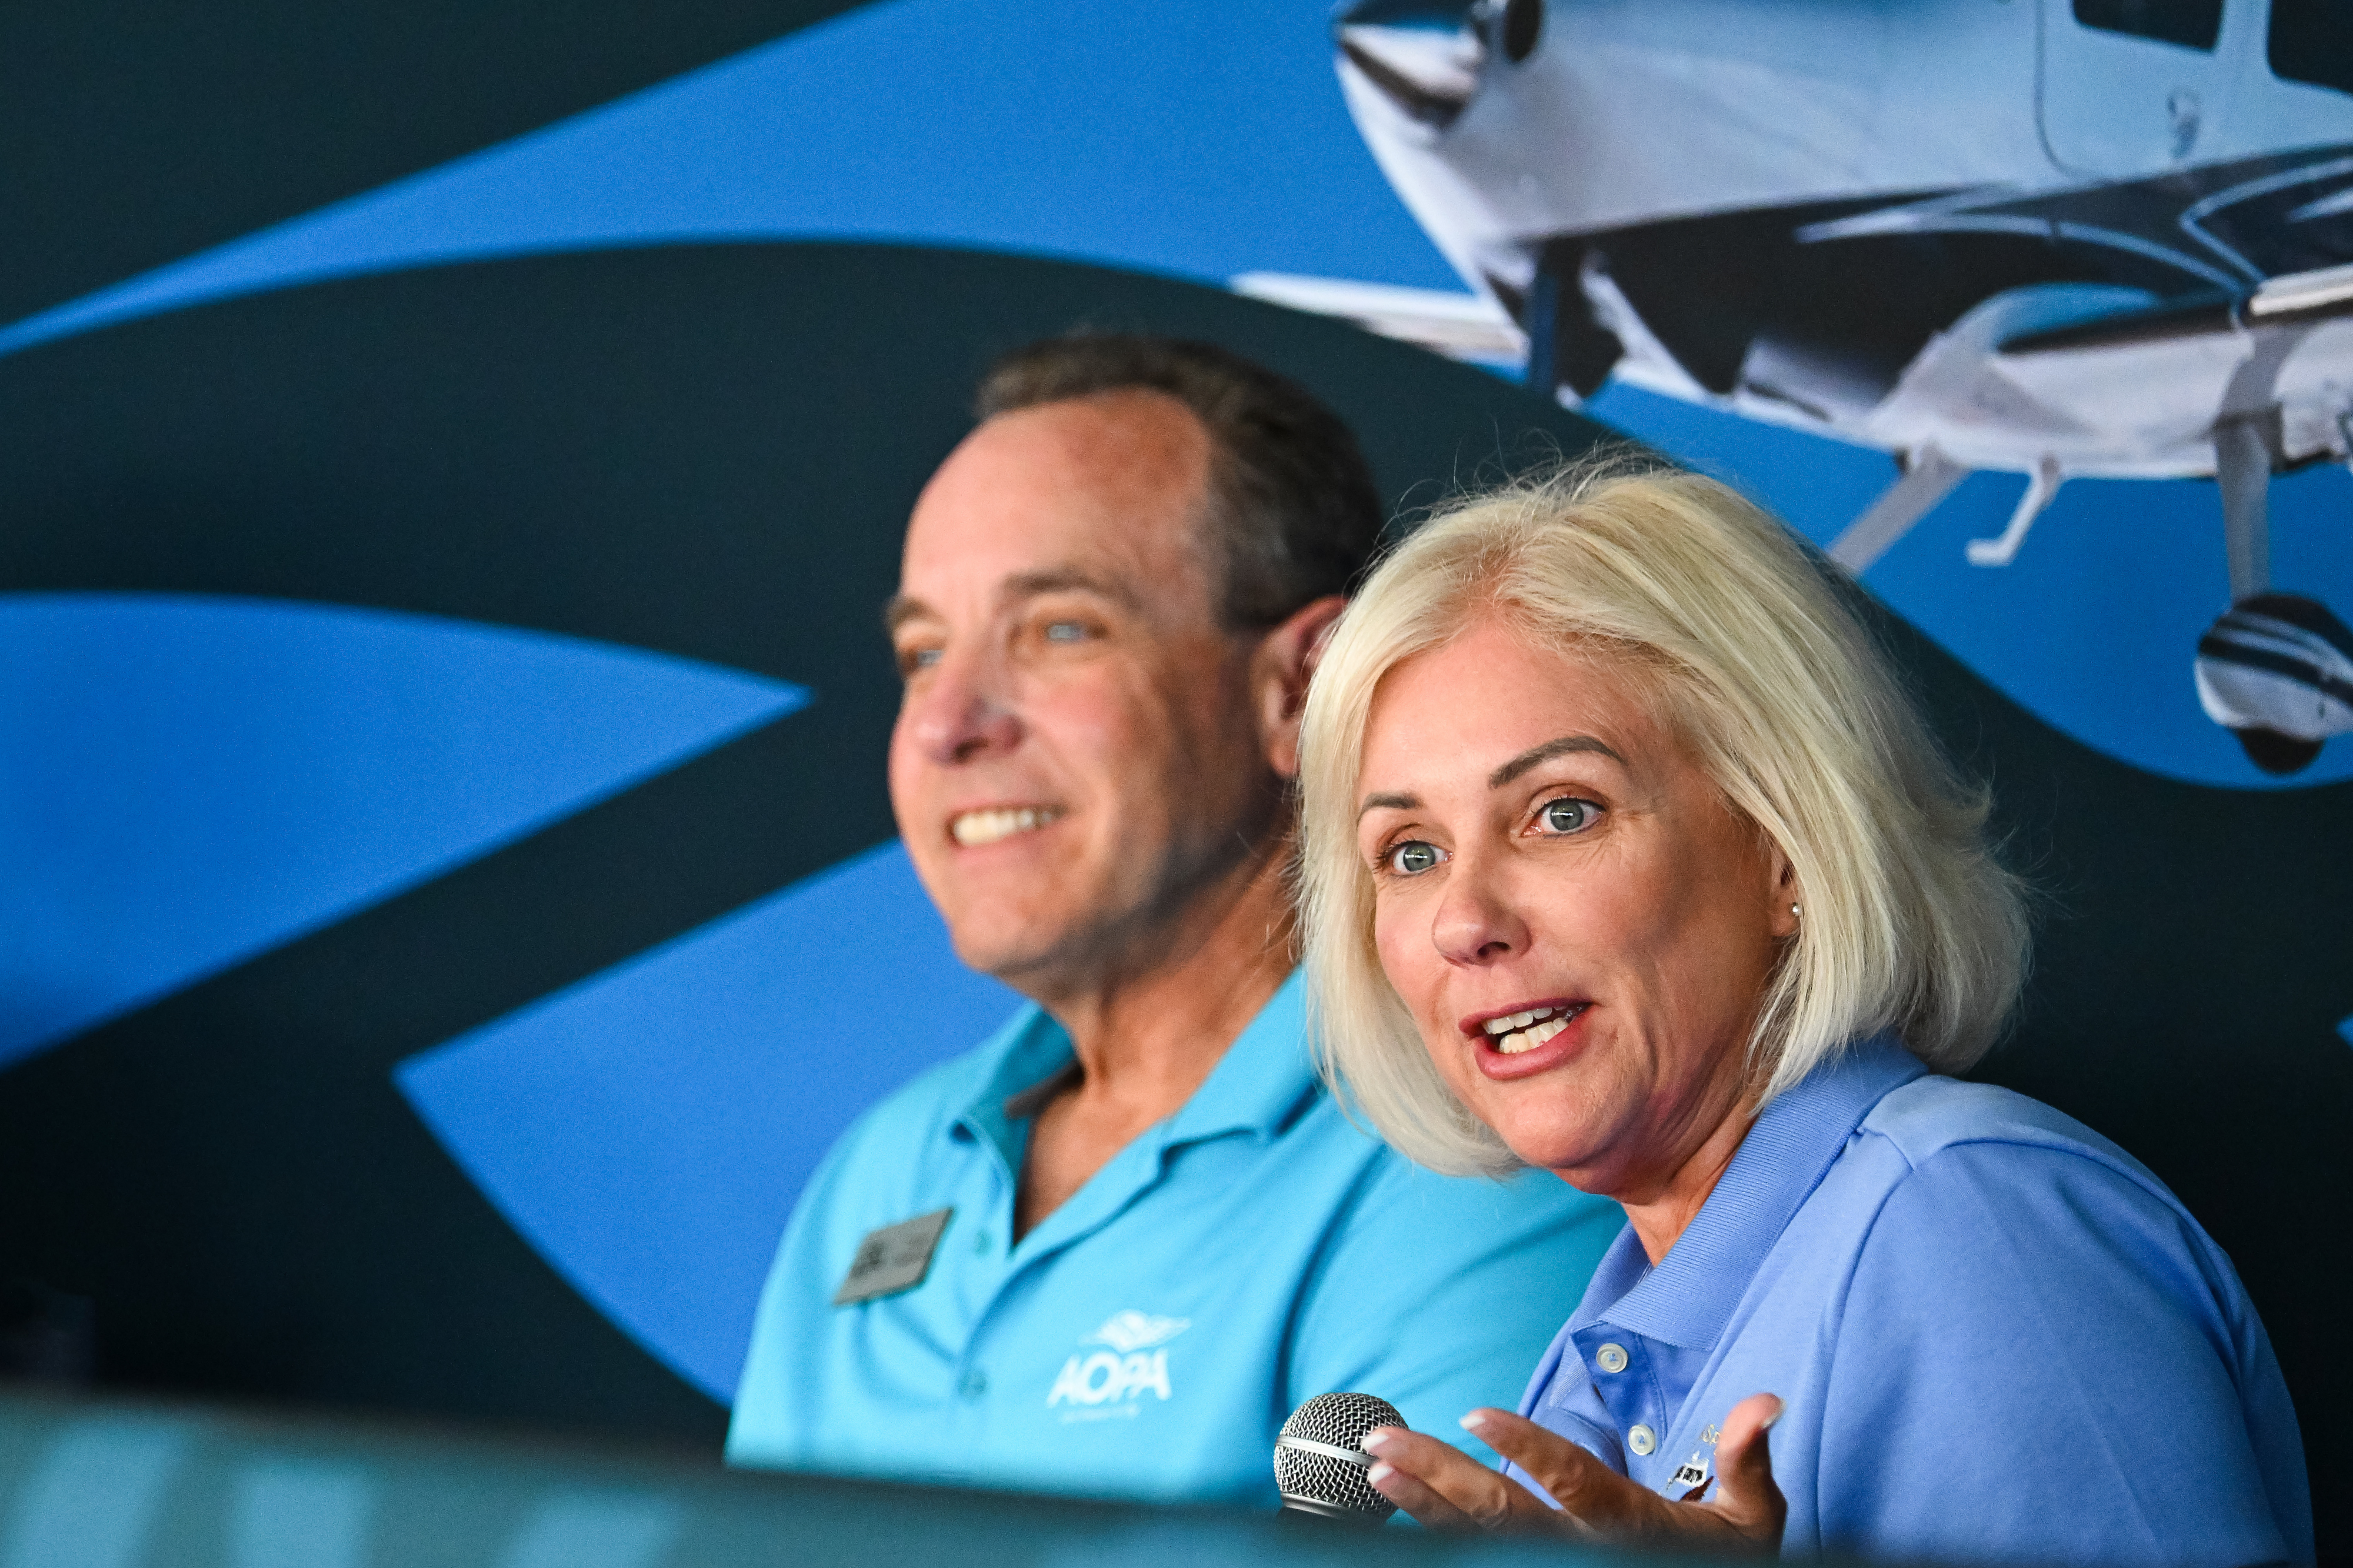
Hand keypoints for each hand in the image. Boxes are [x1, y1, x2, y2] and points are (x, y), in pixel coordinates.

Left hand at [1360, 1392, 1785, 1552]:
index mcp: (1631, 1524)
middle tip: (1382, 1443)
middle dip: (1440, 1474)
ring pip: (1479, 1539)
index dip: (1526, 1446)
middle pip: (1503, 1512)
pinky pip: (1480, 1555)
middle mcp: (1584, 1548)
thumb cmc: (1734, 1553)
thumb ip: (1748, 1459)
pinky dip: (1436, 1531)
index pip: (1572, 1481)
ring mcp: (1558, 1564)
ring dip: (1423, 1503)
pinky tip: (1399, 1505)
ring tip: (1376, 1470)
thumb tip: (1764, 1403)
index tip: (1475, 1412)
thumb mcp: (1755, 1517)